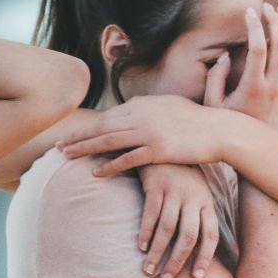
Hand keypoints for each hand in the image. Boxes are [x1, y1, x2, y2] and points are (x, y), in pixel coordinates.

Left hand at [58, 95, 237, 173]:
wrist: (220, 129)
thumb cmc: (198, 121)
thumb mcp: (170, 107)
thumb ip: (149, 109)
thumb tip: (134, 110)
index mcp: (143, 103)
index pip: (108, 116)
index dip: (88, 125)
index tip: (71, 133)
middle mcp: (142, 115)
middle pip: (102, 126)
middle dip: (77, 136)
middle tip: (57, 146)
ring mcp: (149, 132)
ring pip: (108, 141)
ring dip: (84, 149)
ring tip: (66, 157)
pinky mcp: (158, 150)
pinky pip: (128, 159)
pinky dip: (110, 166)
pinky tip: (95, 173)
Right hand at [137, 164, 220, 277]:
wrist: (166, 145)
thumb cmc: (183, 179)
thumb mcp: (198, 195)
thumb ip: (198, 218)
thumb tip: (196, 253)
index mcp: (207, 204)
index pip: (211, 236)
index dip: (205, 258)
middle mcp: (194, 199)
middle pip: (189, 236)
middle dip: (177, 261)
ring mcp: (175, 191)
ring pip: (168, 228)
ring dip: (157, 252)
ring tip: (148, 270)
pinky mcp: (157, 185)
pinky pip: (151, 213)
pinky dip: (146, 232)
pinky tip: (140, 247)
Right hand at [211, 0, 277, 133]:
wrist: (273, 142)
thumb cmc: (239, 121)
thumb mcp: (215, 107)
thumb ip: (213, 79)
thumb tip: (224, 55)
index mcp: (255, 88)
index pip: (258, 50)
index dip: (255, 27)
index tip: (249, 11)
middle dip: (277, 18)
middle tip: (269, 4)